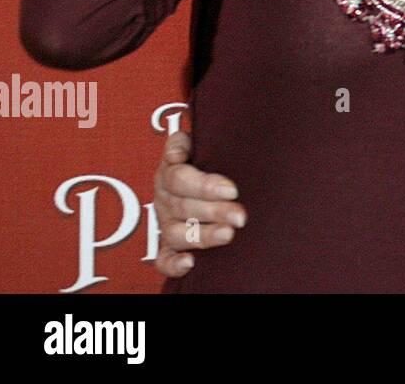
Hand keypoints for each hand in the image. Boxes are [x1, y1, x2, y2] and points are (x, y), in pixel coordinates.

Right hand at [153, 130, 246, 277]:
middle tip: (240, 215)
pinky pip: (164, 259)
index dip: (204, 184)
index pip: (180, 178)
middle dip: (215, 211)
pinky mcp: (169, 245)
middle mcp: (165, 199)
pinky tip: (190, 263)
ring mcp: (166, 223)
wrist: (203, 170)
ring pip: (177, 233)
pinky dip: (173, 264)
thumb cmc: (209, 155)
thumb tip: (176, 151)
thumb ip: (185, 140)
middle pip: (184, 207)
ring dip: (203, 235)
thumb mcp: (199, 140)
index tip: (232, 189)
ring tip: (229, 235)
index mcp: (170, 172)